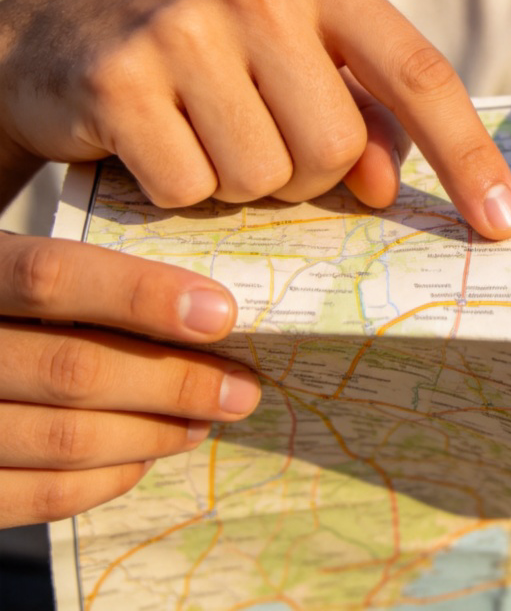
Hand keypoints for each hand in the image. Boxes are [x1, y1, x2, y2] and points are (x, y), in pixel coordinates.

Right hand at [0, 0, 510, 238]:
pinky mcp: (121, 77)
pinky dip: (179, 189)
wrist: (60, 35)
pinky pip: (192, 189)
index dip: (467, 155)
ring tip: (203, 132)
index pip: (420, 72)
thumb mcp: (293, 61)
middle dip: (307, 172)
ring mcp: (186, 27)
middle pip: (338, 147)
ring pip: (267, 176)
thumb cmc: (206, 57)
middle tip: (257, 136)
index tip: (503, 223)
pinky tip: (153, 142)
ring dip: (242, 181)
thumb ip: (360, 112)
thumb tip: (389, 184)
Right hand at [0, 232, 260, 526]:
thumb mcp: (25, 262)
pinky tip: (146, 455)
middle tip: (240, 389)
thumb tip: (204, 306)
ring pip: (66, 439)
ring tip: (204, 420)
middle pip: (75, 370)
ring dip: (154, 433)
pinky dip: (109, 477)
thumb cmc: (7, 305)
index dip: (142, 295)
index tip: (220, 314)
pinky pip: (41, 495)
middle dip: (176, 382)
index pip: (52, 277)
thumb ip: (92, 276)